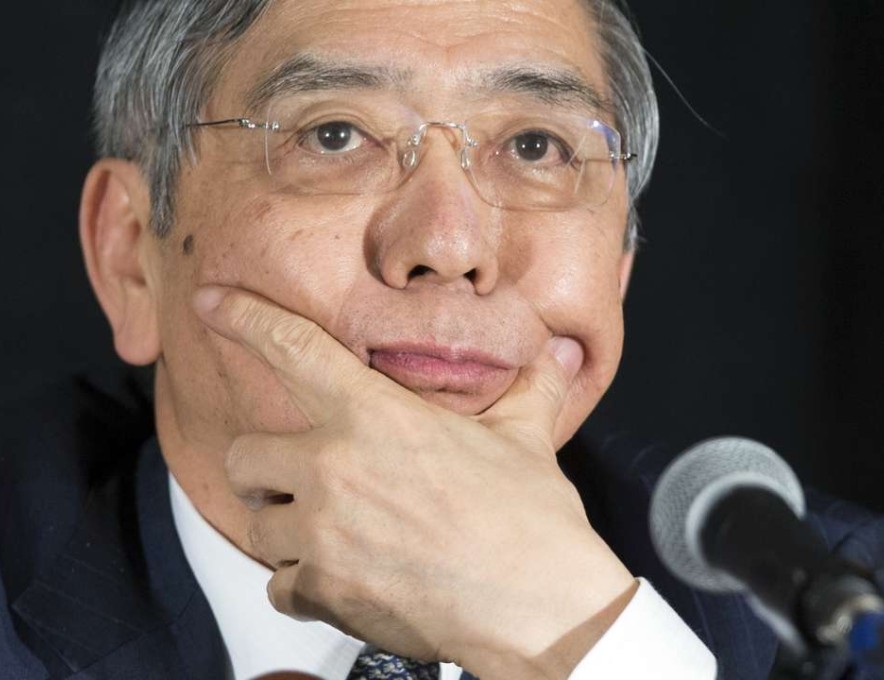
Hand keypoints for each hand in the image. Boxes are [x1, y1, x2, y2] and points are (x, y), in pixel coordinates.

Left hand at [193, 286, 635, 678]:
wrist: (537, 606)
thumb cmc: (530, 518)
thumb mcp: (526, 438)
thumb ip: (529, 388)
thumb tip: (558, 352)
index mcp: (375, 414)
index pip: (293, 347)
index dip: (244, 318)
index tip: (208, 302)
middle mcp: (333, 466)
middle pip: (244, 456)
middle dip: (266, 469)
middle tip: (307, 481)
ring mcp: (321, 532)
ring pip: (257, 526)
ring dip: (286, 531)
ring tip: (336, 536)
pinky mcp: (323, 590)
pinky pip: (279, 586)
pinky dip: (304, 585)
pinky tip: (347, 581)